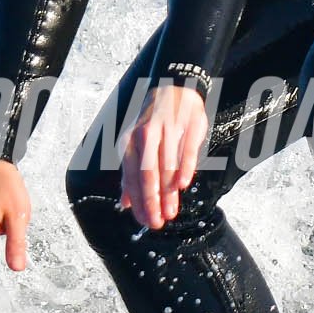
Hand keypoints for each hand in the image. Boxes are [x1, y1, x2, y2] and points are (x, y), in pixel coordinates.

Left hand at [125, 81, 212, 230]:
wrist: (173, 90)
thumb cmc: (154, 125)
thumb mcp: (137, 147)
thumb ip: (132, 175)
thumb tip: (126, 203)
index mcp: (130, 143)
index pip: (132, 179)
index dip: (139, 202)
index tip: (146, 221)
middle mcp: (145, 136)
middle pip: (147, 175)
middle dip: (152, 201)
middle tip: (158, 222)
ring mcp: (167, 130)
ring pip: (166, 166)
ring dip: (168, 192)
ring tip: (171, 211)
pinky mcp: (187, 125)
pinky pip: (185, 150)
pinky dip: (183, 168)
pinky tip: (182, 185)